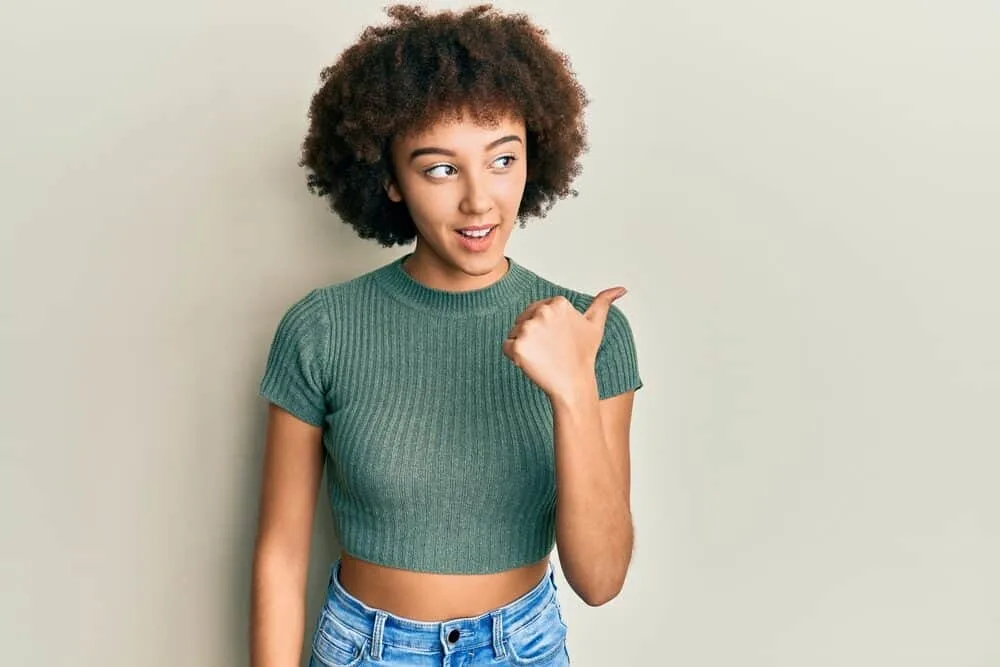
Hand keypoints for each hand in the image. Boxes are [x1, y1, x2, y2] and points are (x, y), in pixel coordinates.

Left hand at [502, 287, 626, 399]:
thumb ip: (604, 302)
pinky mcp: (518, 347)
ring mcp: (529, 329)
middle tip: (550, 351)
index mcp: (558, 302)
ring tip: (543, 357)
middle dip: (533, 336)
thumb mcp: (595, 325)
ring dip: (524, 346)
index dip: (544, 328)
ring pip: (514, 333)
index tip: (558, 340)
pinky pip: (506, 347)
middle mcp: (542, 311)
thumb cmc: (583, 355)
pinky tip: (532, 363)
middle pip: (523, 320)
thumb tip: (622, 288)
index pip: (536, 310)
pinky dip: (515, 357)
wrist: (574, 384)